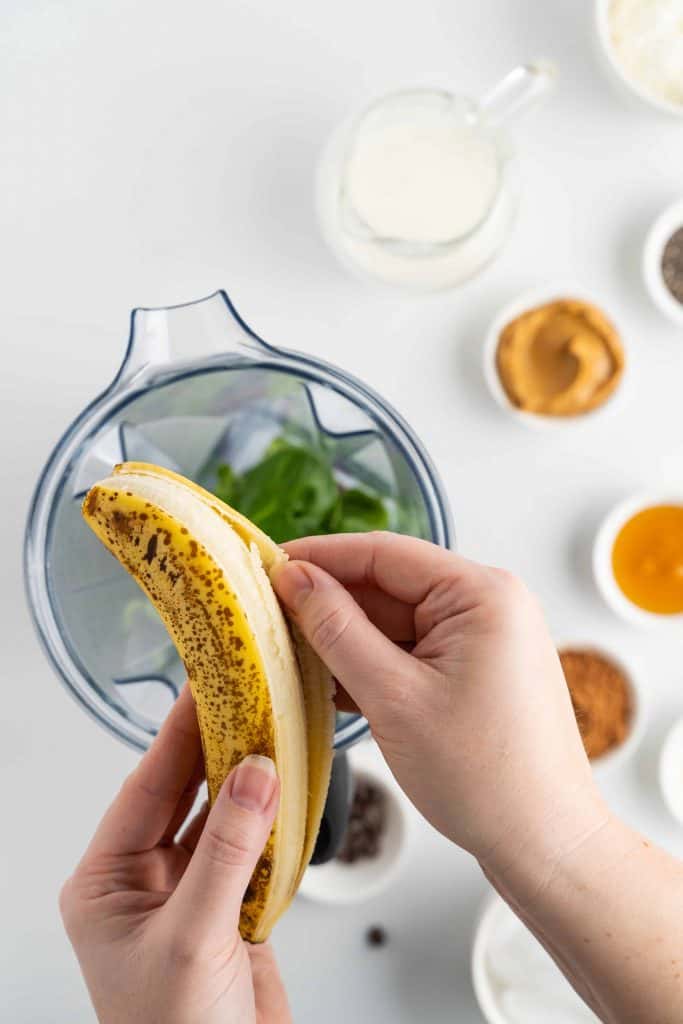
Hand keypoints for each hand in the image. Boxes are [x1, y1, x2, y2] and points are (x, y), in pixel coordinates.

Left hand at [60, 687, 291, 1023]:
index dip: (177, 735)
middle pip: (180, 793)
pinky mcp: (230, 905)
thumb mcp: (193, 938)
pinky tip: (285, 787)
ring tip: (269, 729)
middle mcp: (144, 881)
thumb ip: (226, 851)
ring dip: (245, 778)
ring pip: (216, 815)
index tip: (206, 687)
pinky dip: (271, 818)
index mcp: (108, 883)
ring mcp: (188, 891)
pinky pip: (249, 845)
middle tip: (244, 695)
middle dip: (213, 746)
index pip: (144, 788)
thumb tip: (253, 775)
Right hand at [274, 533, 606, 878]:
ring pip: (395, 621)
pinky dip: (371, 664)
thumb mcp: (394, 697)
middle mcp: (489, 604)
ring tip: (289, 655)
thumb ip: (337, 630)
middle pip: (389, 586)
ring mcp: (485, 638)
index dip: (320, 557)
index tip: (267, 565)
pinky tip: (329, 682)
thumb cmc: (485, 777)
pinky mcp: (476, 669)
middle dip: (329, 603)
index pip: (384, 553)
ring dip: (346, 638)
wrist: (545, 843)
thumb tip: (294, 578)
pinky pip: (412, 650)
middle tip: (266, 618)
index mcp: (482, 593)